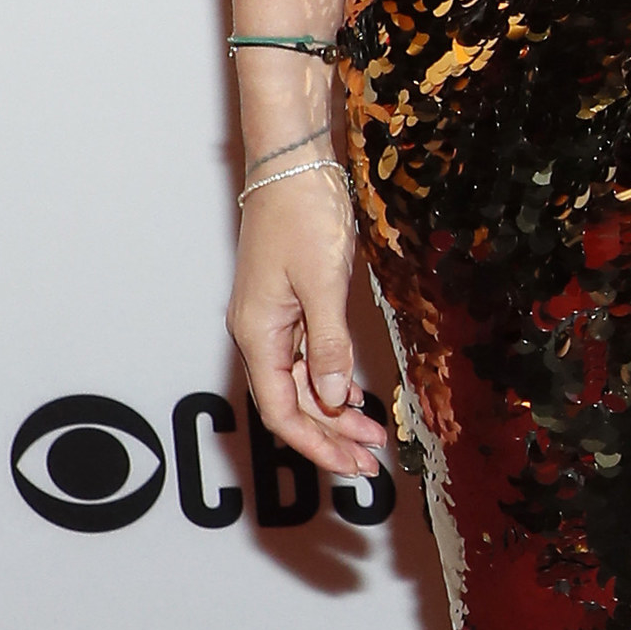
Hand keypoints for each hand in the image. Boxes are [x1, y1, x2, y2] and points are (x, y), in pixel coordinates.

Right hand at [230, 171, 388, 480]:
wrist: (292, 164)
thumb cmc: (302, 214)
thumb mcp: (323, 284)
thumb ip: (329, 345)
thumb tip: (334, 398)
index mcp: (258, 333)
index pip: (281, 410)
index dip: (315, 444)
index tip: (350, 465)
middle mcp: (259, 332)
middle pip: (290, 403)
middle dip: (330, 436)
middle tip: (370, 461)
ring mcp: (273, 319)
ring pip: (301, 382)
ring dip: (335, 411)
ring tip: (372, 434)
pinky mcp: (290, 304)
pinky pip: (306, 356)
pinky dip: (330, 379)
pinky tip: (354, 393)